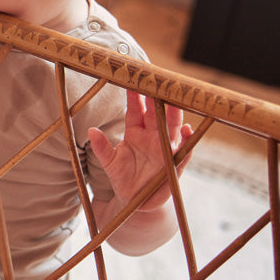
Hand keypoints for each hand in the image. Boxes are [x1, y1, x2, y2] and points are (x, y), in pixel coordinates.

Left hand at [88, 92, 193, 211]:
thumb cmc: (122, 177)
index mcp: (135, 132)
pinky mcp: (175, 163)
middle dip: (158, 97)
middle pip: (157, 113)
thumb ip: (101, 147)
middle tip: (158, 80)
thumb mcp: (109, 162)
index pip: (136, 110)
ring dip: (175, 114)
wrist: (135, 200)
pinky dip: (187, 141)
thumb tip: (91, 130)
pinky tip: (188, 131)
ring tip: (176, 100)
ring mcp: (166, 148)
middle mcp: (153, 136)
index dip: (135, 96)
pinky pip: (184, 151)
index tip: (133, 79)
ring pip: (172, 127)